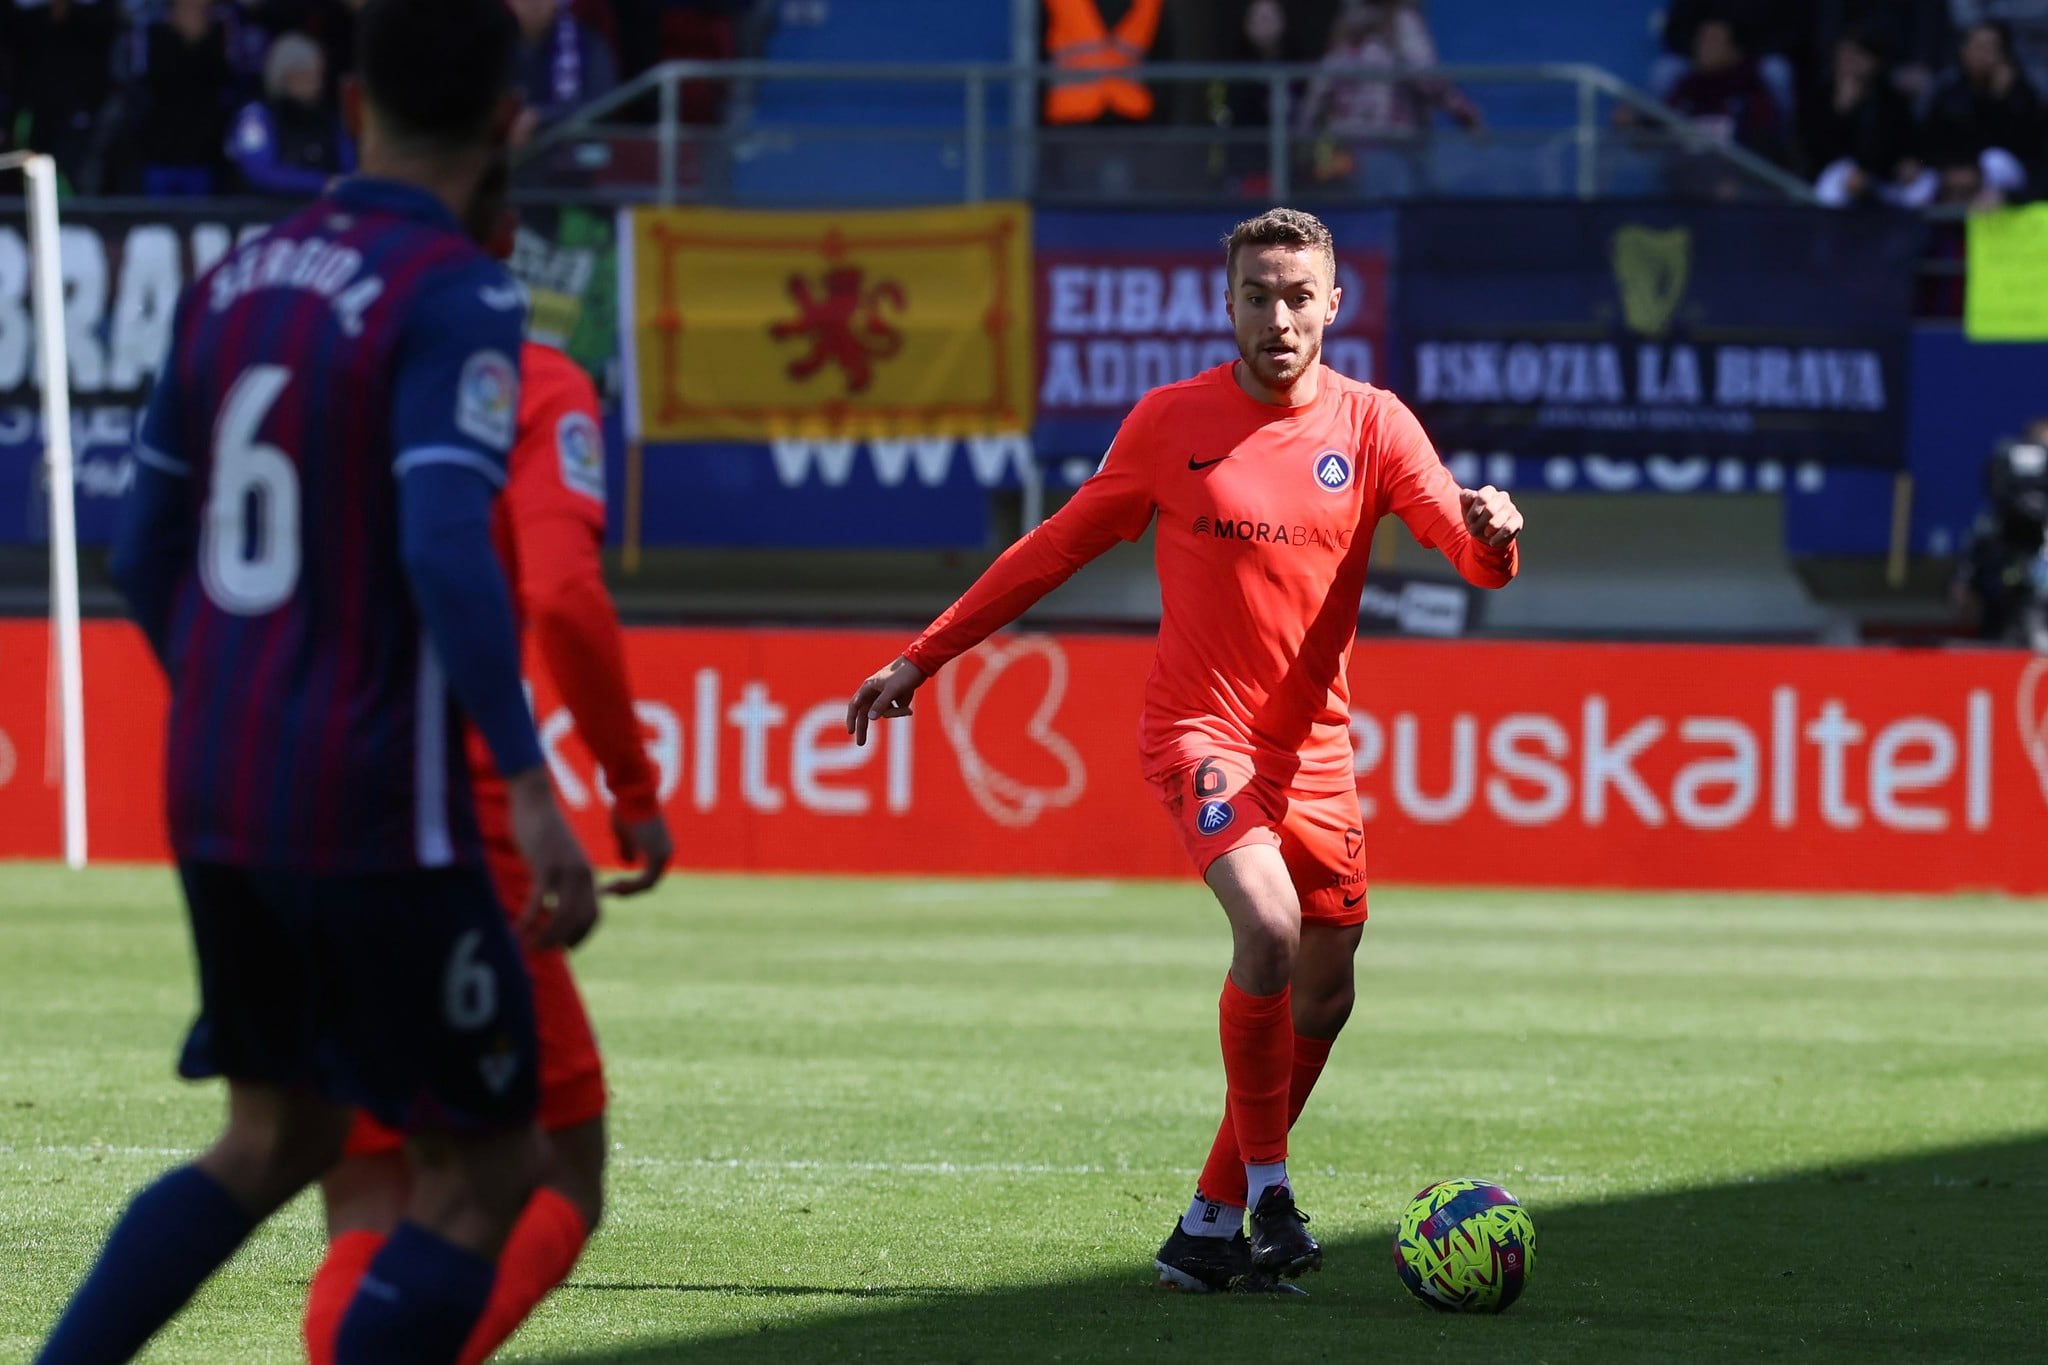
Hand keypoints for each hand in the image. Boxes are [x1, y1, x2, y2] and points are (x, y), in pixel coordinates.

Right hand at [508, 768, 598, 949]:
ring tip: (529, 946)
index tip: (566, 948)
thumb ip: (562, 878)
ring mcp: (565, 870)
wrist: (535, 800)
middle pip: (581, 919)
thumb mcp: (561, 856)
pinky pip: (539, 902)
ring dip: (547, 936)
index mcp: (588, 874)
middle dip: (563, 940)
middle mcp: (582, 874)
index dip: (582, 936)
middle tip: (542, 950)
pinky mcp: (545, 865)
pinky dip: (528, 920)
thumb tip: (552, 902)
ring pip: (563, 916)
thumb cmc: (543, 830)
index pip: (594, 915)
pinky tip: (516, 930)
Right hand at [604, 809, 672, 896]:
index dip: (629, 884)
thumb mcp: (624, 832)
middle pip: (649, 882)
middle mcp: (667, 853)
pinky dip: (629, 887)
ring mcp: (664, 855)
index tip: (610, 886)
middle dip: (627, 889)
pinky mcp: (657, 857)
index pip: (648, 875)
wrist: (633, 792)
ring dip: (627, 890)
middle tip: (607, 891)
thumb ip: (628, 848)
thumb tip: (629, 863)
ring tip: (608, 890)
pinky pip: (646, 882)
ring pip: (648, 885)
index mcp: (661, 847)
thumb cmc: (627, 807)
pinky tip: (612, 886)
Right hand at [846, 656, 926, 747]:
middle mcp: (874, 693)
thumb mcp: (892, 690)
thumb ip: (881, 704)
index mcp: (868, 688)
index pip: (855, 705)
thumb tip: (870, 718)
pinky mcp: (894, 700)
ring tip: (907, 710)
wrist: (920, 666)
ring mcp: (884, 697)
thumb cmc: (903, 674)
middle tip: (860, 744)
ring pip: (884, 714)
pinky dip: (901, 712)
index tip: (851, 731)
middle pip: (866, 714)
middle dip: (864, 728)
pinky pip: (894, 712)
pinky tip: (910, 709)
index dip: (851, 719)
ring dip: (895, 714)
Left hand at [1460, 485, 1522, 548]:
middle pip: (1490, 510)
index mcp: (1489, 491)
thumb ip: (1465, 497)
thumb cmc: (1475, 518)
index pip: (1482, 498)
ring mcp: (1511, 508)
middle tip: (1473, 531)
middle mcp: (1502, 496)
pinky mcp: (1517, 520)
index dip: (1474, 511)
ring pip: (1498, 520)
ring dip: (1487, 531)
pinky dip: (1497, 537)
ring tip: (1483, 535)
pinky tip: (1491, 542)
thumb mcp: (1466, 507)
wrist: (1485, 534)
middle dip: (1479, 523)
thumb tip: (1473, 495)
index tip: (1470, 520)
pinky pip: (1508, 528)